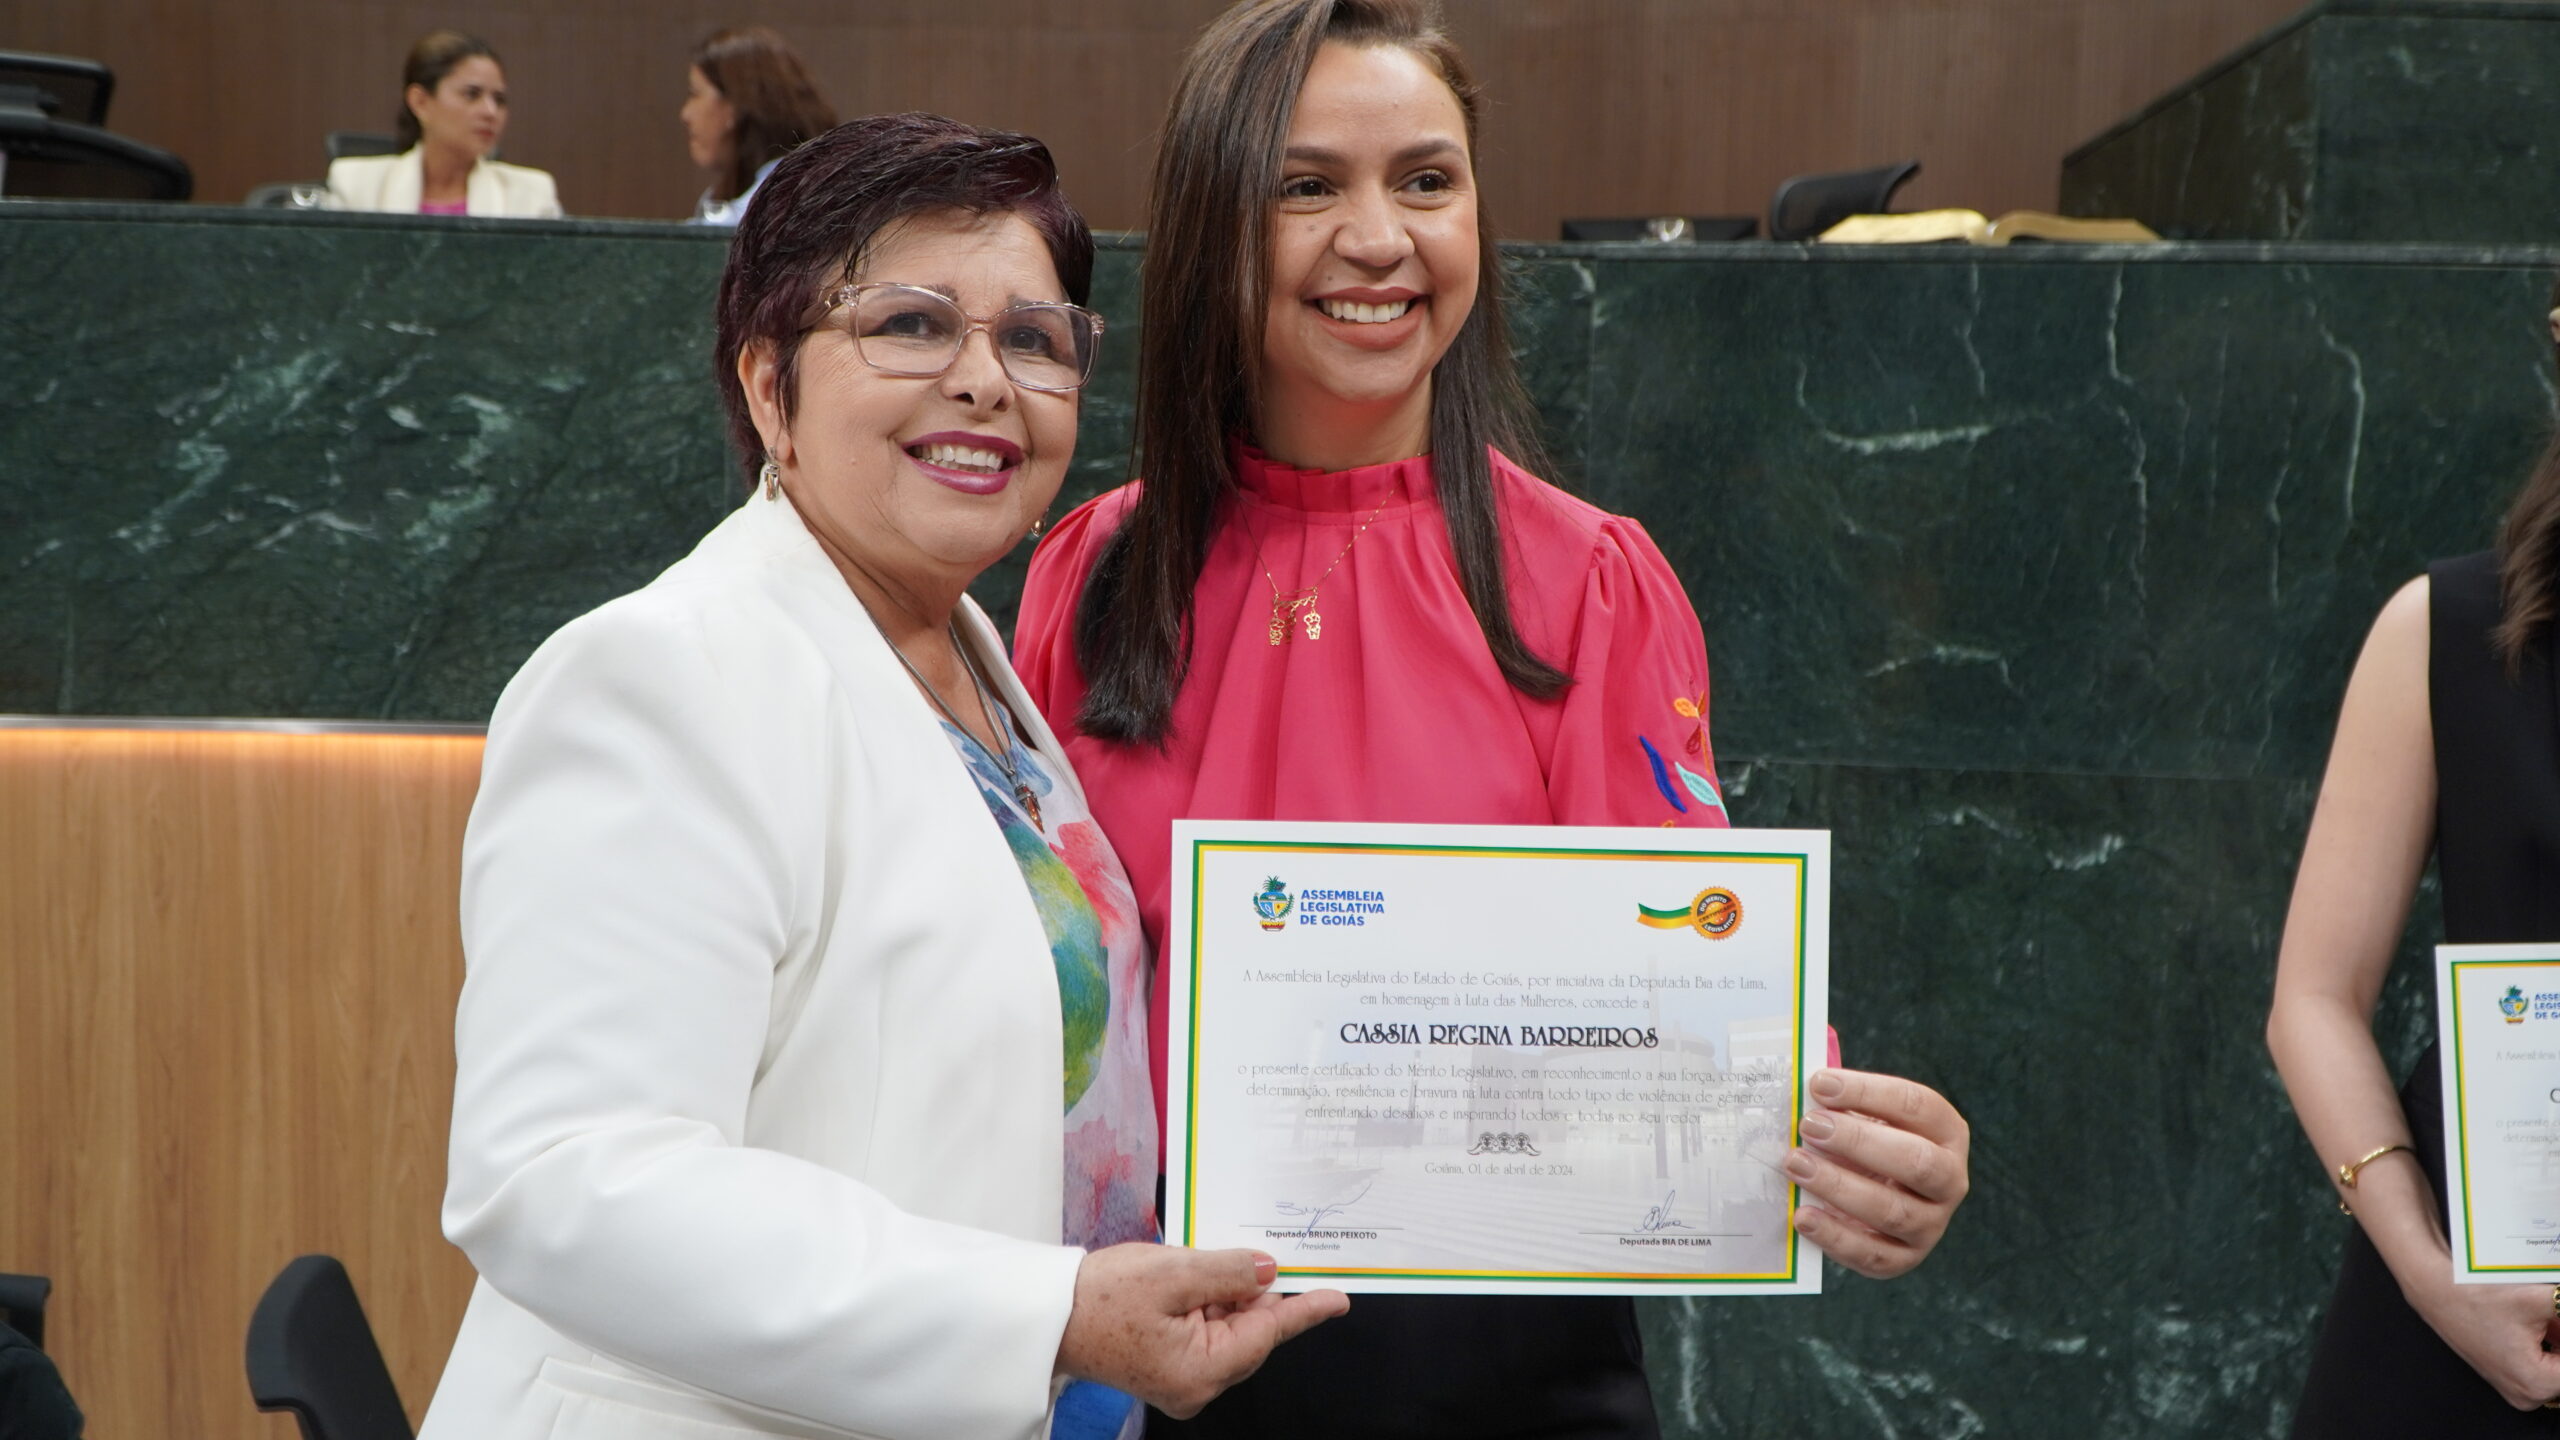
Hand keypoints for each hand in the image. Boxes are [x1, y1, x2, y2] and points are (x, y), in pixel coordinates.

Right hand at [1055, 1243, 1348, 1417]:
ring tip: (1192, 1268)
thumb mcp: (1172, 1273)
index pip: (1267, 1332)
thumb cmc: (1099, 1297)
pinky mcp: (1171, 1367)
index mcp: (1201, 1371)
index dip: (1304, 1310)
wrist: (1049, 1316)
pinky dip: (1207, 1303)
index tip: (1339, 1299)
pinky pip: (1208, 1330)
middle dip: (1249, 1291)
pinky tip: (1190, 1281)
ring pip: (1230, 1327)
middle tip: (1240, 1254)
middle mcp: (1197, 1386)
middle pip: (1250, 1330)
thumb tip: (1269, 1272)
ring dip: (1223, 1294)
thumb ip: (1228, 1272)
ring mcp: (1184, 1380)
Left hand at [1783, 1067, 1969, 1277]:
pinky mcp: (1905, 1258)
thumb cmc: (1866, 1145)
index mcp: (1946, 1132)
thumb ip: (1842, 1106)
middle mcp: (1949, 1179)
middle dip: (1858, 1141)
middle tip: (1810, 1126)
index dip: (1868, 1092)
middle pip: (1916, 1161)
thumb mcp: (1863, 1118)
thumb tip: (1803, 1094)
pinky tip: (1803, 1216)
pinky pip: (1872, 1254)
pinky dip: (1834, 1236)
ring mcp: (1931, 1224)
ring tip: (1796, 1165)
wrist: (1876, 1196)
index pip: (1916, 1105)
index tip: (1820, 1084)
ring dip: (1839, 1187)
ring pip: (1893, 1211)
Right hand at [2409, 1275, 2559, 1409]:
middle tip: (2554, 1314)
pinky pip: (2545, 1366)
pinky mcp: (2509, 1377)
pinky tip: (2545, 1321)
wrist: (2436, 1289)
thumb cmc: (2476, 1296)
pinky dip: (2552, 1344)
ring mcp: (2516, 1388)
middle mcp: (2527, 1394)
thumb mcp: (2543, 1298)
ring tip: (2550, 1315)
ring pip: (2559, 1367)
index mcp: (2538, 1383)